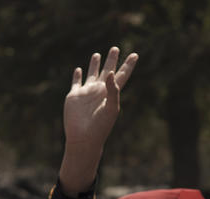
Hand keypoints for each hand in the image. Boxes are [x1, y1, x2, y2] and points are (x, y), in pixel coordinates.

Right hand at [58, 47, 137, 194]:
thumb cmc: (100, 126)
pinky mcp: (74, 96)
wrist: (83, 138)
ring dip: (94, 65)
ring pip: (92, 74)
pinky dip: (77, 76)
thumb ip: (113, 90)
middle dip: (112, 60)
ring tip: (97, 54)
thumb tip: (109, 73)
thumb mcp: (111, 108)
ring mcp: (87, 93)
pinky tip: (79, 70)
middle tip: (115, 48)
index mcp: (111, 93)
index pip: (122, 75)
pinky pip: (76, 83)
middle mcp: (100, 91)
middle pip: (107, 71)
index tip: (135, 55)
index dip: (128, 65)